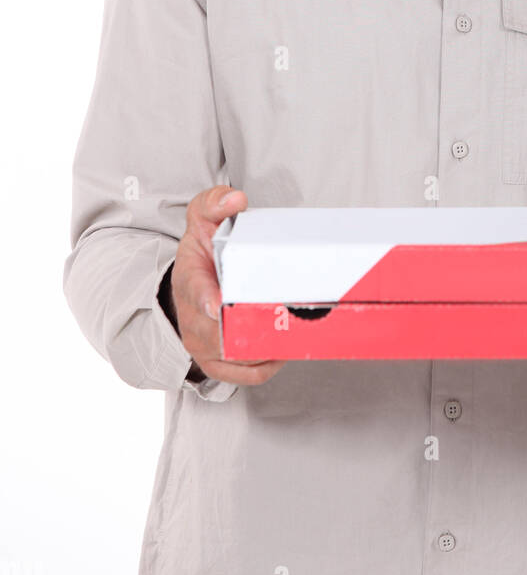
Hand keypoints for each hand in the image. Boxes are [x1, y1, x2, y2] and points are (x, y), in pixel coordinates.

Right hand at [170, 185, 285, 386]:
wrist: (185, 287)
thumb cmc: (201, 253)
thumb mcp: (202, 219)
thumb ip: (215, 203)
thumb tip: (236, 199)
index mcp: (188, 280)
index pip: (195, 294)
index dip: (207, 302)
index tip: (220, 306)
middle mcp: (192, 320)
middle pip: (223, 334)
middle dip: (254, 325)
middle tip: (285, 313)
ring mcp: (203, 346)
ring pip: (240, 358)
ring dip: (267, 346)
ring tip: (292, 328)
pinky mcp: (218, 366)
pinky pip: (249, 375)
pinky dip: (270, 364)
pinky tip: (284, 346)